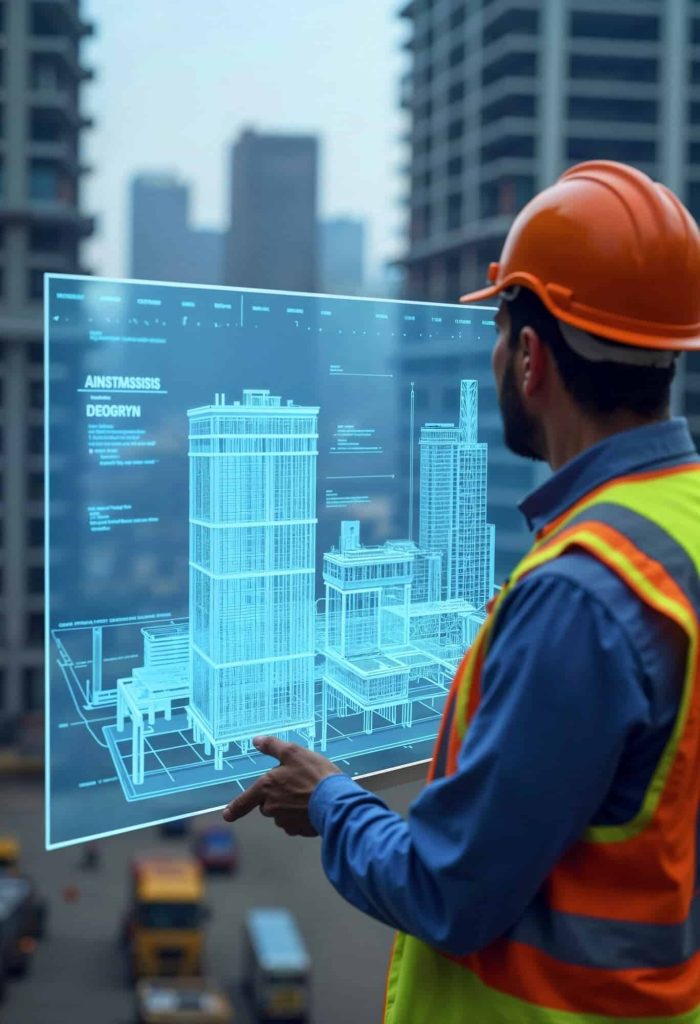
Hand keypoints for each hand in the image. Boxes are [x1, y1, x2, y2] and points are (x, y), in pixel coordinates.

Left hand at [222, 735, 341, 836]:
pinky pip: (295, 822)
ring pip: (282, 813)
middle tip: (297, 783)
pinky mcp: (299, 830)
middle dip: (277, 795)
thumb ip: (272, 746)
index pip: (245, 801)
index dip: (235, 808)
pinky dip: (301, 815)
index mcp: (266, 788)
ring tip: (308, 793)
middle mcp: (271, 808)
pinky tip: (313, 806)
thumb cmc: (314, 774)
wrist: (336, 801)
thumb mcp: (293, 752)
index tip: (227, 815)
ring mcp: (285, 821)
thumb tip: (256, 740)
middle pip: (267, 803)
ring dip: (290, 805)